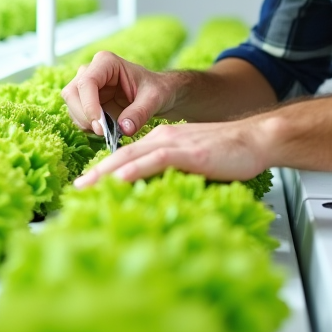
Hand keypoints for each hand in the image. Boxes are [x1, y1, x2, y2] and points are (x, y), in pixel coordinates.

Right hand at [60, 50, 178, 136]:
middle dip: (85, 116)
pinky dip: (88, 127)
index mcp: (106, 62)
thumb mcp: (154, 99)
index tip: (100, 126)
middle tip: (104, 132)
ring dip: (86, 123)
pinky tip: (105, 129)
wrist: (157, 94)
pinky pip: (77, 116)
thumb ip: (139, 113)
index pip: (87, 82)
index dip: (89, 105)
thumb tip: (124, 129)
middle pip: (71, 93)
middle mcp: (91, 71)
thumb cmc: (156, 89)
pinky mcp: (85, 101)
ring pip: (71, 106)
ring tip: (109, 130)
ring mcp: (85, 86)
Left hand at [73, 117, 270, 186]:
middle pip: (121, 156)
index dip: (105, 170)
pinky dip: (133, 171)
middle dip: (96, 173)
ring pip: (131, 157)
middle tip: (75, 190)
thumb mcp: (193, 164)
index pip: (127, 156)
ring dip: (105, 173)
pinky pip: (154, 161)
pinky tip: (118, 180)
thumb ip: (173, 172)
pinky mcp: (186, 153)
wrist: (255, 140)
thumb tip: (156, 192)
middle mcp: (162, 138)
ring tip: (86, 187)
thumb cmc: (229, 154)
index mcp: (162, 140)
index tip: (88, 185)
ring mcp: (173, 144)